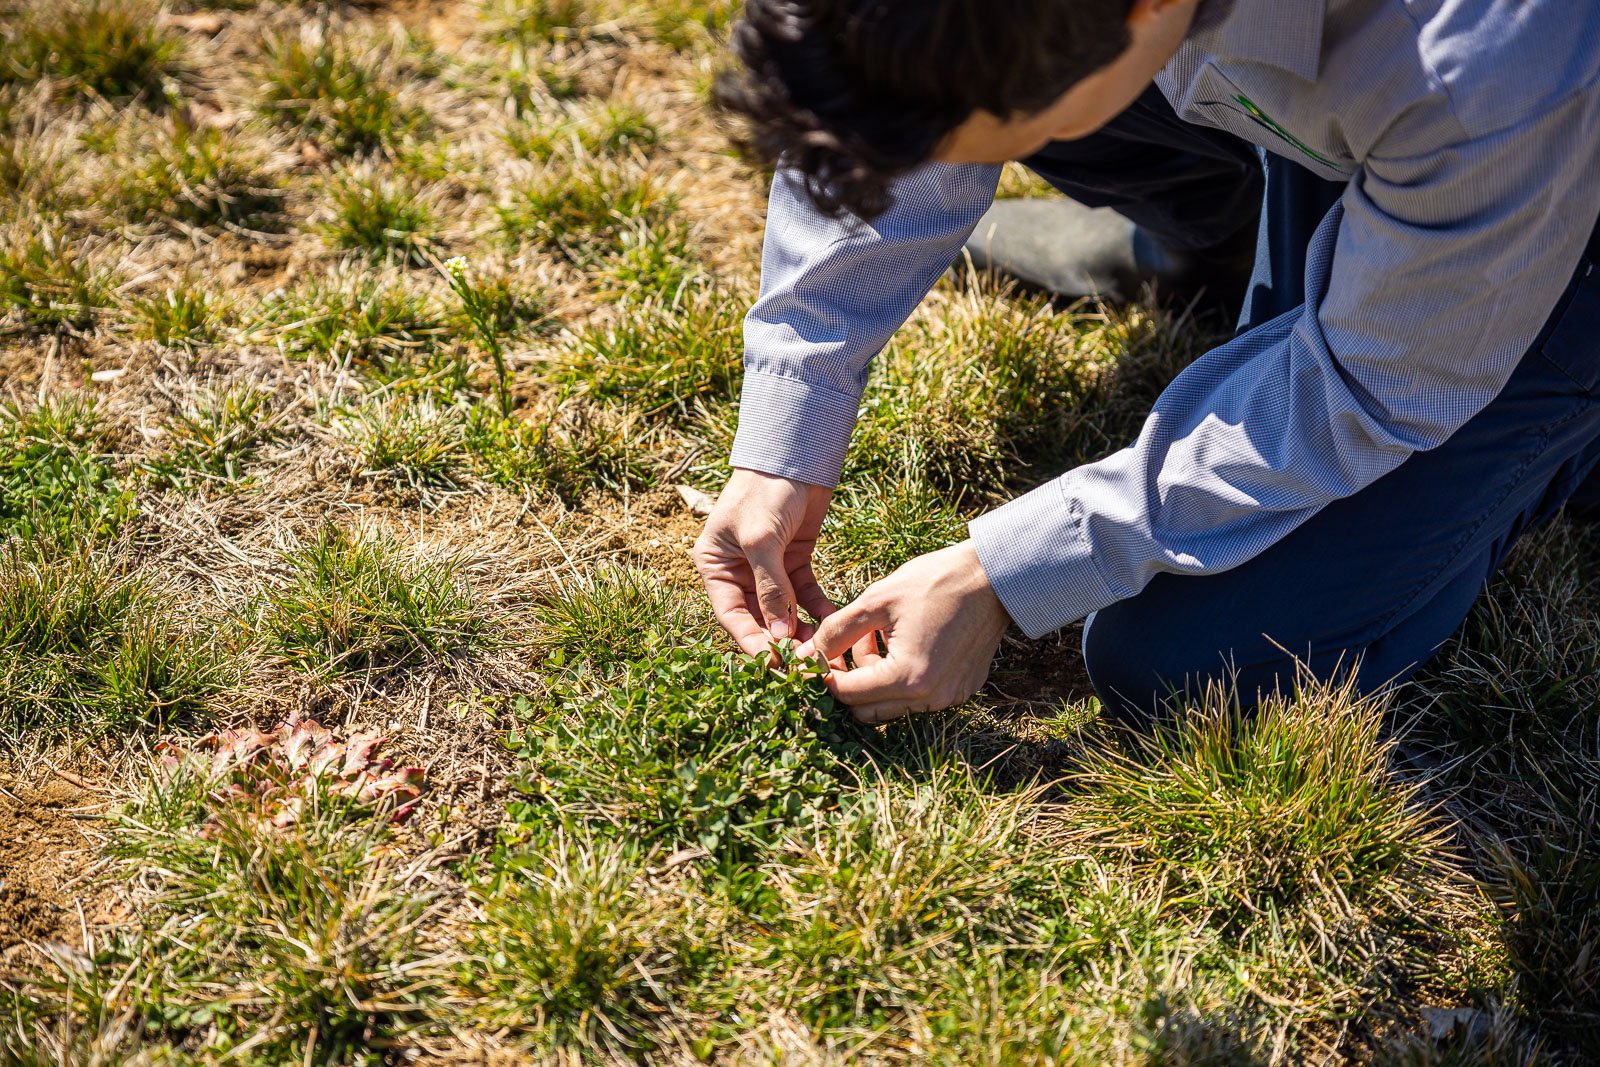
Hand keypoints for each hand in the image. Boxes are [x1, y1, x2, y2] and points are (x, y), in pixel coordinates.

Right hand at [693, 468, 836, 656]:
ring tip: (821, 648)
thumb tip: (778, 635)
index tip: (773, 665)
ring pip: (783, 610)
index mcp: (715, 565)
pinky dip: (817, 608)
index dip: (751, 641)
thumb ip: (770, 587)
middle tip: (803, 663)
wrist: (796, 454)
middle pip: (758, 617)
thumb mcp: (762, 539)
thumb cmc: (765, 490)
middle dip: (779, 640)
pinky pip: (805, 594)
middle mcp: (739, 570)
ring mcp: (768, 567)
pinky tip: (832, 621)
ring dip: (800, 629)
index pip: (731, 614)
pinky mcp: (795, 560)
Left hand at [809, 541, 1011, 722]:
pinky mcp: (960, 690)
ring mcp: (949, 698)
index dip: (824, 676)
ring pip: (891, 706)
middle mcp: (930, 698)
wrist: (993, 577)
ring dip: (874, 679)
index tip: (817, 654)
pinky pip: (918, 697)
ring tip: (876, 638)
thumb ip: (835, 631)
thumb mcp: (876, 601)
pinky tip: (901, 643)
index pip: (847, 695)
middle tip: (848, 645)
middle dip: (849, 681)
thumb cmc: (934, 582)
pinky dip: (900, 679)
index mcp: (907, 677)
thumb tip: (804, 656)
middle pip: (866, 710)